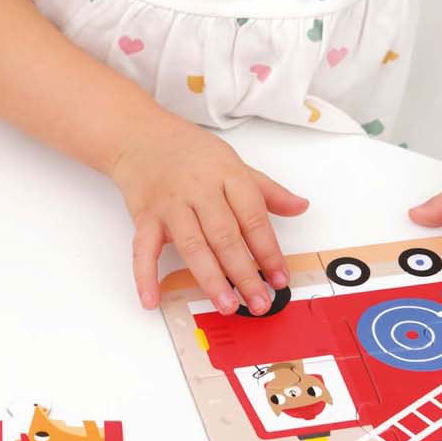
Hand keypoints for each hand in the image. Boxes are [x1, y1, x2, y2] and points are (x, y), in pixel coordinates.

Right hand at [109, 114, 309, 314]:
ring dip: (210, 279)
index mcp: (227, 175)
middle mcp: (199, 190)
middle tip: (259, 303)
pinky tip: (152, 299)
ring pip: (192, 246)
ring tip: (227, 305)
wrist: (140, 135)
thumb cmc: (190, 151)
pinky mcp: (144, 216)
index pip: (253, 218)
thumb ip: (267, 191)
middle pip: (225, 236)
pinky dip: (145, 275)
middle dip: (245, 273)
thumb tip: (300, 207)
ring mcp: (170, 204)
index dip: (269, 251)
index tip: (280, 279)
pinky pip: (142, 249)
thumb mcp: (234, 163)